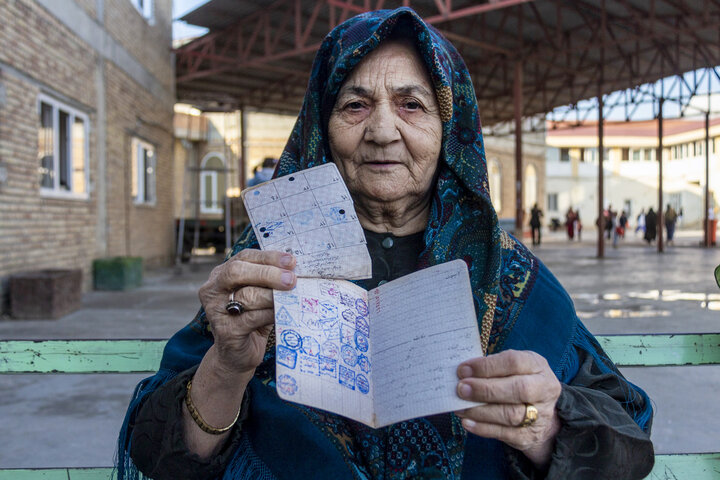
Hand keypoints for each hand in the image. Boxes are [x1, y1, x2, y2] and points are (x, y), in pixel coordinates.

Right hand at [198, 249, 295, 377]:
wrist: (236, 354)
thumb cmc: (252, 319)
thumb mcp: (259, 295)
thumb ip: (270, 282)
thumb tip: (294, 271)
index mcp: (221, 274)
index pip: (244, 257)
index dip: (268, 257)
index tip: (291, 261)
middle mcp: (213, 289)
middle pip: (237, 271)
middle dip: (268, 273)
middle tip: (291, 280)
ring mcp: (216, 310)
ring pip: (246, 295)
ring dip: (272, 295)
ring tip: (291, 296)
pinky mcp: (225, 330)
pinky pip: (252, 318)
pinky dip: (270, 314)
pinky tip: (282, 313)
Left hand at [455, 350, 561, 468]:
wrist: (542, 414)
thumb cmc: (519, 381)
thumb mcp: (513, 367)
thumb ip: (492, 367)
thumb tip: (464, 373)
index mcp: (537, 366)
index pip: (514, 362)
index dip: (487, 366)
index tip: (463, 370)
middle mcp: (544, 389)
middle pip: (518, 389)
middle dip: (485, 389)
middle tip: (461, 389)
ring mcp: (540, 415)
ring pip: (511, 414)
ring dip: (480, 411)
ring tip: (460, 408)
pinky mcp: (530, 435)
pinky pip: (505, 434)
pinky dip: (483, 428)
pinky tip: (467, 423)